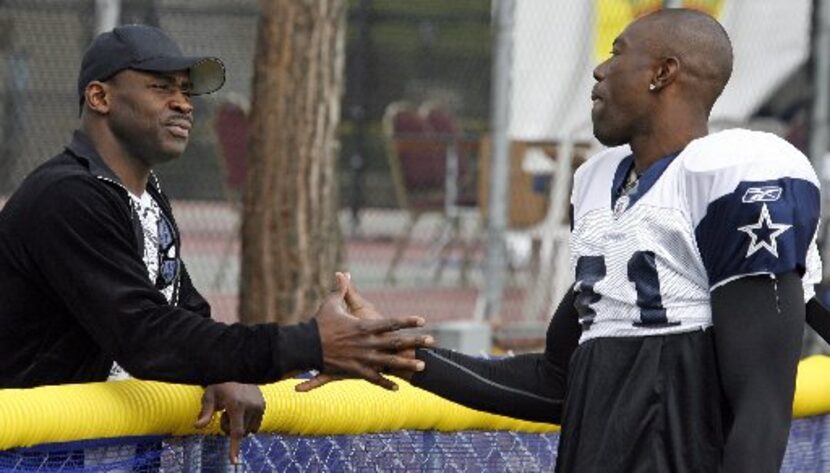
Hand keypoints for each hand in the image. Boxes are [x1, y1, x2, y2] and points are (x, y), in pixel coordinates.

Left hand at [194, 383, 264, 463]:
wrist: (236, 369)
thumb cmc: (220, 383)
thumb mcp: (209, 395)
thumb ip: (205, 412)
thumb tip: (197, 426)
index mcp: (236, 405)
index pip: (236, 432)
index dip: (234, 448)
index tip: (234, 461)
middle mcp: (250, 406)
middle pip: (240, 432)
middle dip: (230, 428)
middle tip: (223, 414)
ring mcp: (259, 405)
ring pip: (248, 429)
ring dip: (240, 425)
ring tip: (233, 410)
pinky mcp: (263, 405)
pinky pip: (256, 424)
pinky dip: (248, 422)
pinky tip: (242, 409)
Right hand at [310, 272, 432, 390]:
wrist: (305, 346)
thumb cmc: (319, 324)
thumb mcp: (331, 304)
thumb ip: (341, 290)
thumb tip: (342, 273)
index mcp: (364, 326)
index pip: (391, 323)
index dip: (407, 321)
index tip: (422, 321)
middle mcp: (367, 343)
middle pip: (396, 342)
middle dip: (414, 342)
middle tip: (430, 342)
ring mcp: (363, 358)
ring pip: (389, 362)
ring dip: (406, 364)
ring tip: (421, 366)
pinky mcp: (355, 371)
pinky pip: (373, 378)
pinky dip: (385, 382)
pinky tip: (397, 387)